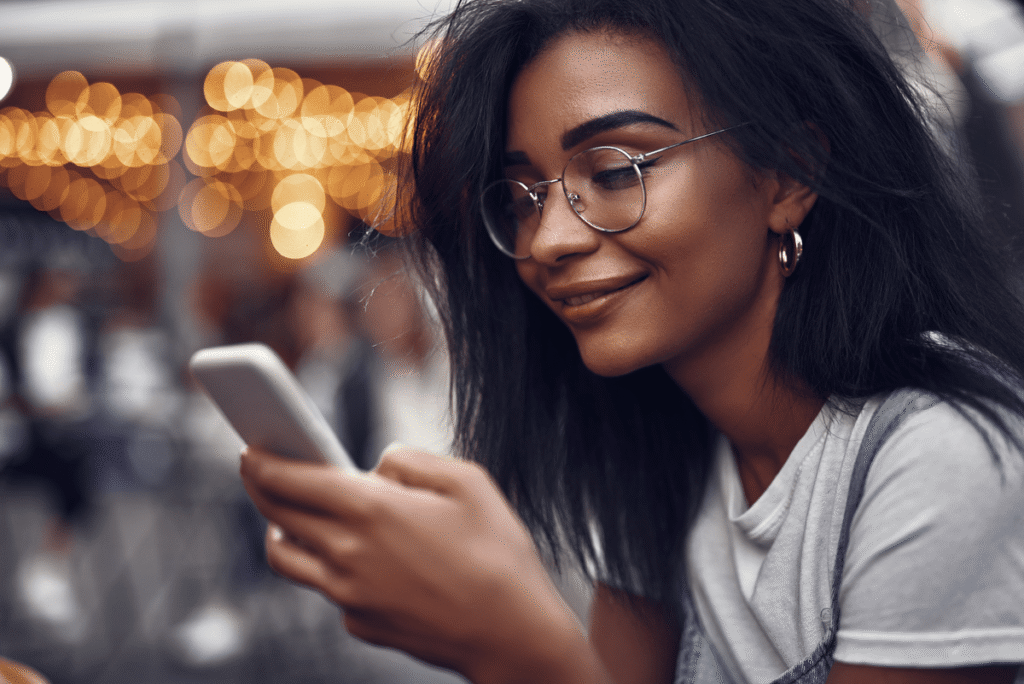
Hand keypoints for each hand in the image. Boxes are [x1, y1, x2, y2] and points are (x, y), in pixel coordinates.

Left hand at [239, 445, 599, 683]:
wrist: (512, 633)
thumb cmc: (497, 553)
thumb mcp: (467, 481)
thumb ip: (411, 461)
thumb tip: (376, 467)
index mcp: (372, 510)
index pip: (292, 479)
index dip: (263, 461)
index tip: (249, 449)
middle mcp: (348, 553)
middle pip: (278, 515)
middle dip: (260, 487)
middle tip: (256, 469)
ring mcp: (348, 595)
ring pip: (288, 557)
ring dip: (279, 529)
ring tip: (290, 513)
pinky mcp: (359, 623)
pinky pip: (328, 588)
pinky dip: (329, 566)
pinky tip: (356, 556)